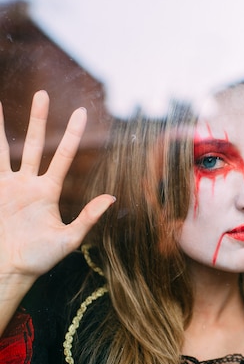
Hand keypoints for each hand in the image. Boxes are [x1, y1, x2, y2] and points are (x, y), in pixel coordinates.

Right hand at [0, 90, 114, 280]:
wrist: (8, 270)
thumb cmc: (38, 260)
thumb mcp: (68, 239)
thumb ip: (88, 217)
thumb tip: (112, 197)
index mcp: (48, 192)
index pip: (62, 156)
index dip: (71, 134)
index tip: (81, 112)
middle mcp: (28, 184)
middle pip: (33, 144)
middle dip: (37, 119)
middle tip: (41, 93)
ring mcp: (8, 186)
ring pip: (4, 149)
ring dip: (2, 126)